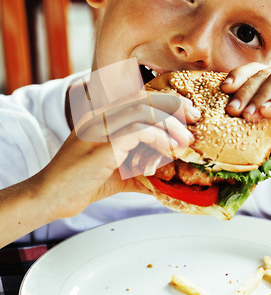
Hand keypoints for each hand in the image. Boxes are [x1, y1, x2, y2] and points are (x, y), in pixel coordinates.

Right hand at [38, 91, 199, 220]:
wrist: (50, 197)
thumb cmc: (82, 184)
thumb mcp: (119, 174)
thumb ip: (141, 171)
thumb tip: (166, 180)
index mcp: (105, 117)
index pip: (141, 98)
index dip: (168, 102)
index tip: (188, 114)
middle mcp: (101, 116)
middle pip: (146, 97)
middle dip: (176, 106)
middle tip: (195, 119)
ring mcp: (100, 127)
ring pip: (144, 110)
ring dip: (171, 124)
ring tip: (185, 142)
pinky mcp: (101, 143)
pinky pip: (138, 130)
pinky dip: (158, 139)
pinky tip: (167, 152)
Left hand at [221, 61, 270, 160]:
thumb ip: (260, 144)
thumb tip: (232, 160)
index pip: (252, 74)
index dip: (237, 79)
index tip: (222, 92)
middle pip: (260, 74)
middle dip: (244, 92)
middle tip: (231, 110)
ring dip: (260, 96)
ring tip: (248, 115)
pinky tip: (269, 110)